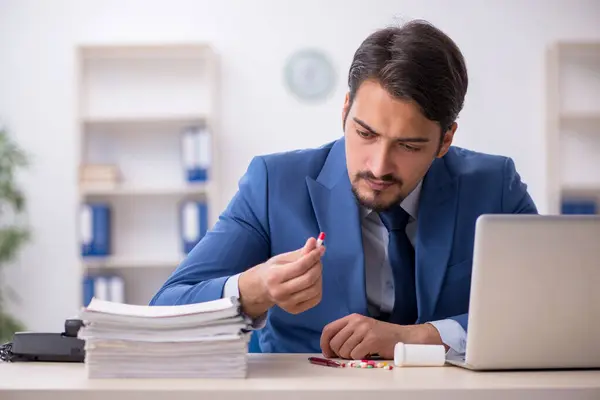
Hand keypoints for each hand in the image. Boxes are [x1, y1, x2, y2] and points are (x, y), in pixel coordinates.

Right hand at [238, 237, 324, 317]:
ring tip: (315, 270)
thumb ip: (301, 251)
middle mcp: (279, 292)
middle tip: (318, 260)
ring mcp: (287, 304)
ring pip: (314, 289)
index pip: (300, 266)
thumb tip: (316, 242)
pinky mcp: (294, 310)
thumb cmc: (274, 269)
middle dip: (318, 266)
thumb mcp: (284, 258)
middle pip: (308, 279)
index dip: (313, 256)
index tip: (321, 249)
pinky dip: (319, 287)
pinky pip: (315, 298)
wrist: (263, 288)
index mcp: (274, 276)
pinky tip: (313, 281)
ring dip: (319, 277)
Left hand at [320, 314, 445, 359]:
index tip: (327, 353)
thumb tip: (329, 348)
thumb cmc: (382, 336)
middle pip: (334, 342)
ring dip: (350, 356)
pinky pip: (355, 355)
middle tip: (349, 355)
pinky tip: (368, 353)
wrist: (404, 337)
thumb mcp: (362, 329)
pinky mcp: (372, 340)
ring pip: (344, 350)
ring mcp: (364, 330)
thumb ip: (347, 334)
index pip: (328, 329)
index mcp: (352, 318)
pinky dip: (359, 358)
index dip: (324, 343)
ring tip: (361, 352)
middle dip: (339, 353)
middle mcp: (356, 322)